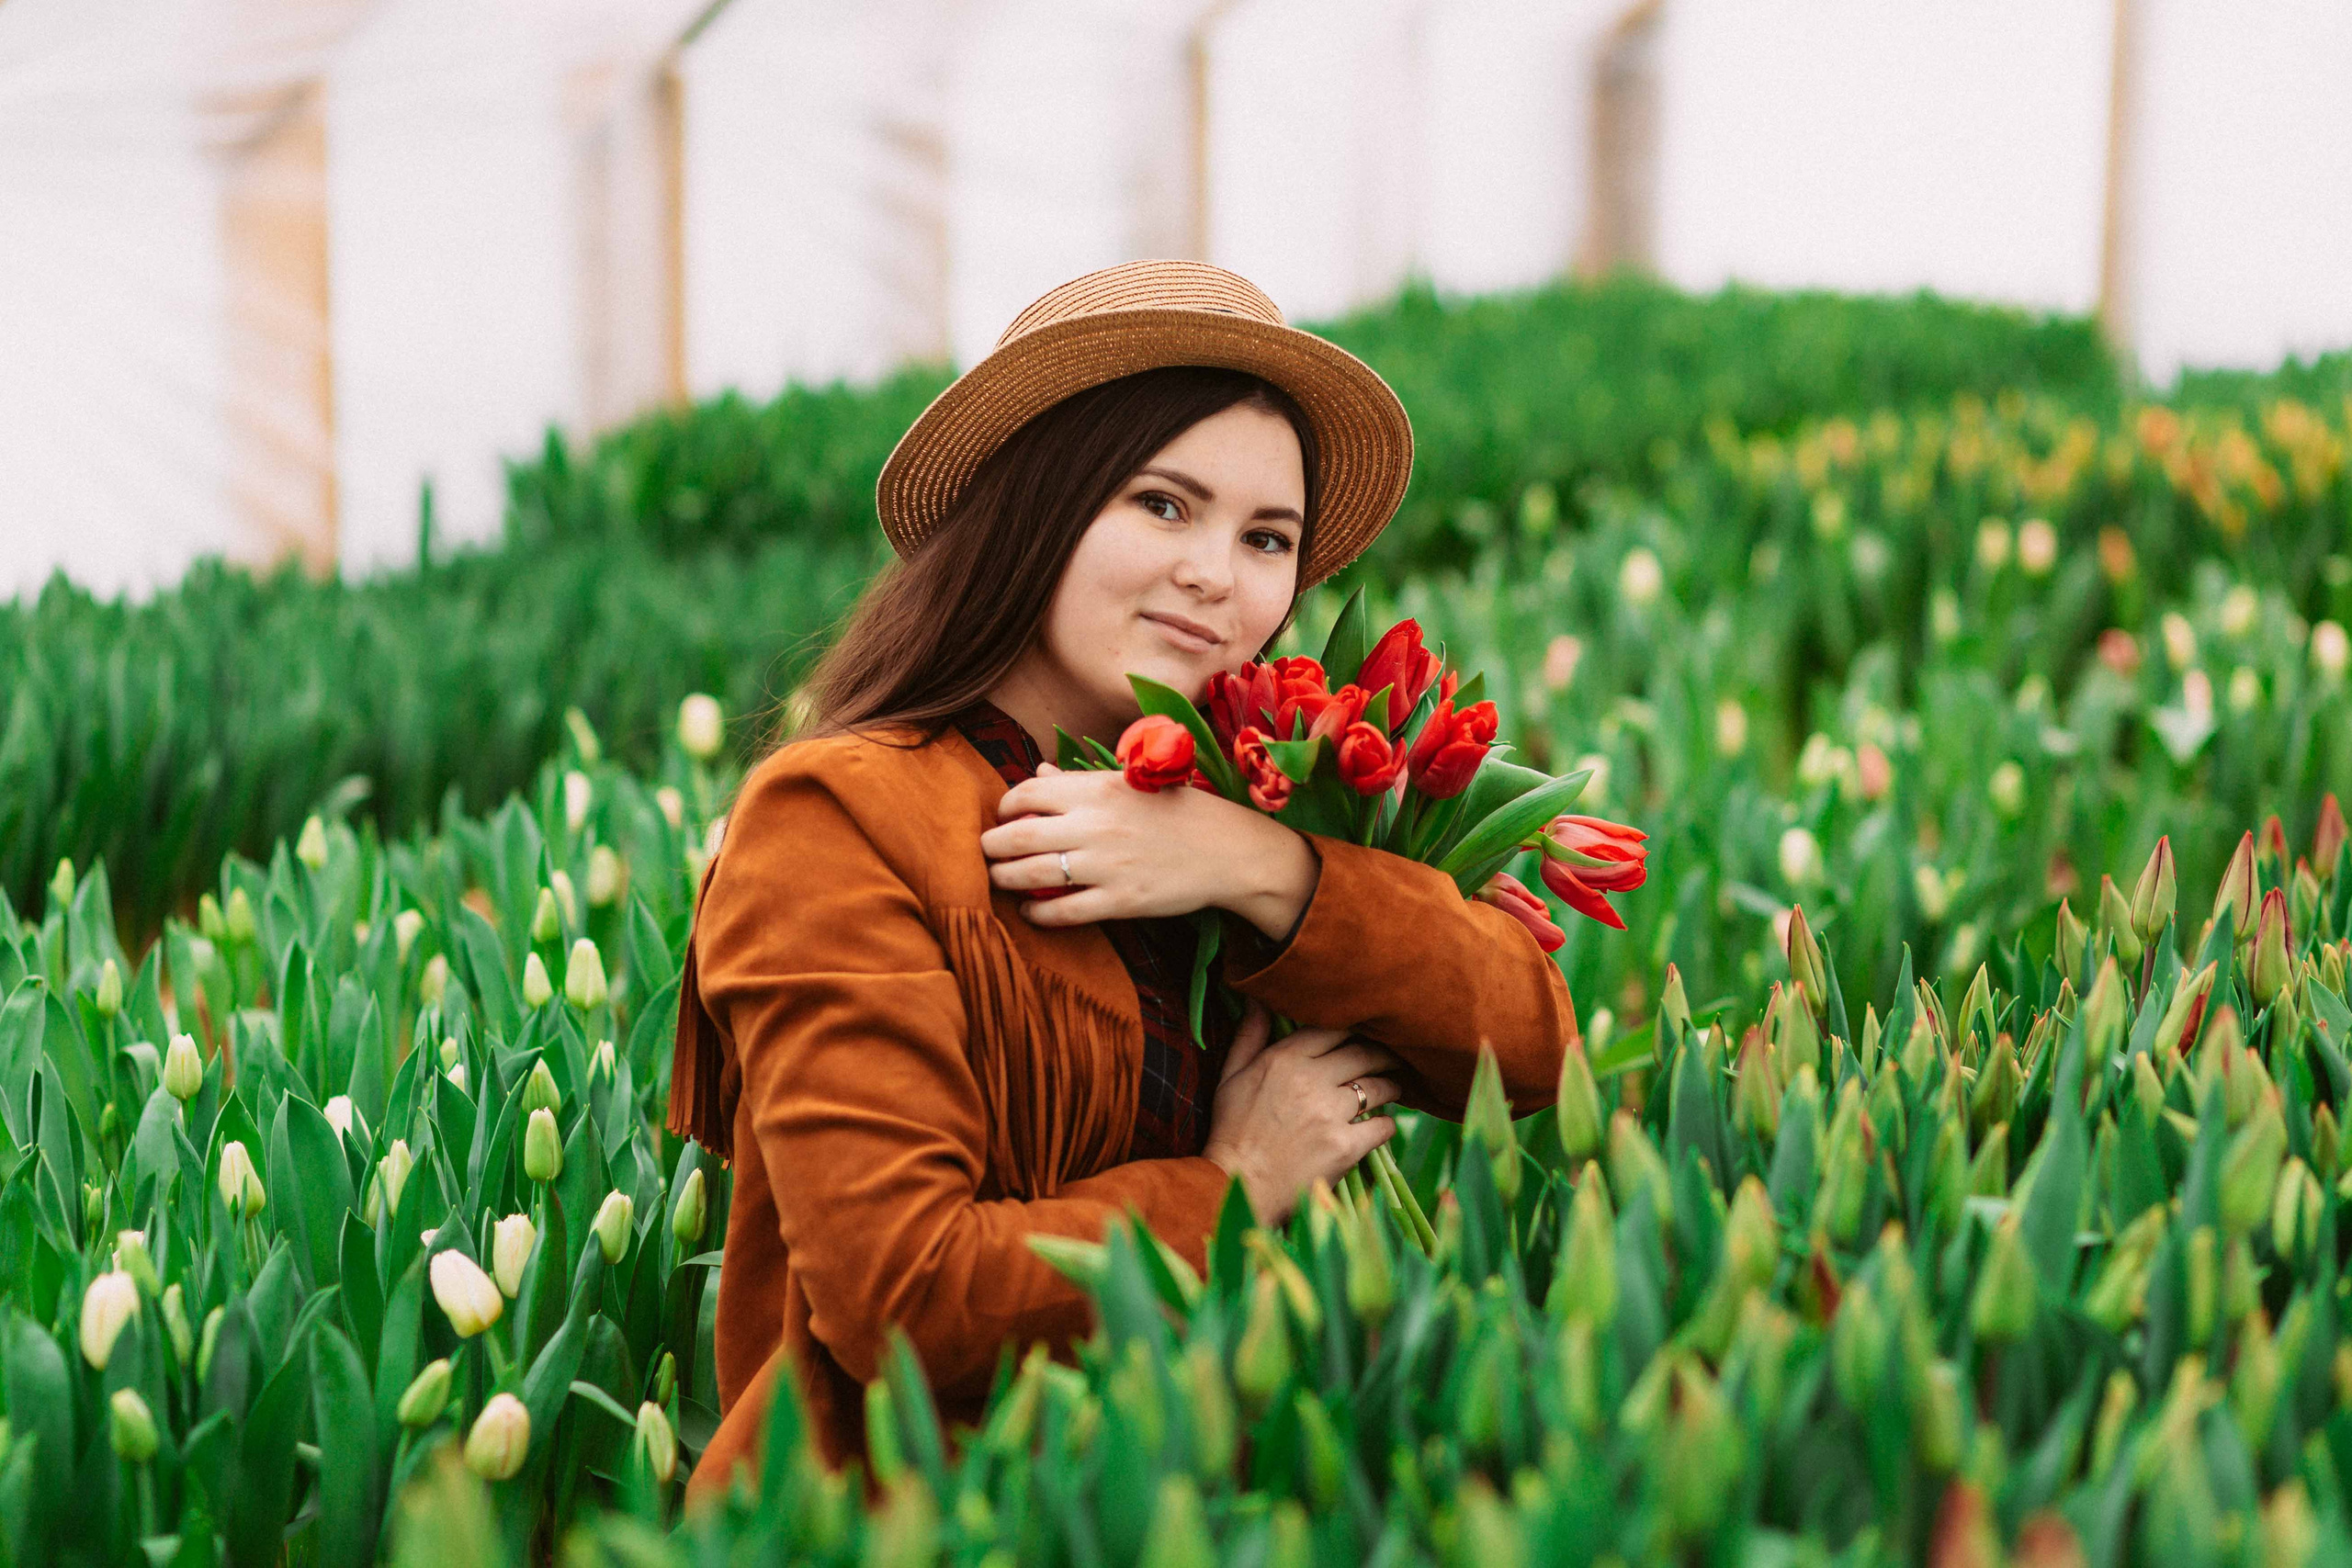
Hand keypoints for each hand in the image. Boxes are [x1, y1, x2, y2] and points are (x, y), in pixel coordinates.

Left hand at [981, 763, 1317, 936]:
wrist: (1228, 849)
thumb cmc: (1176, 811)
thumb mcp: (1129, 784)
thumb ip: (1077, 781)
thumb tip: (1037, 772)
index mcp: (1096, 789)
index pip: (1027, 793)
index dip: (1005, 807)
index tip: (1003, 817)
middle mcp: (1095, 824)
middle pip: (1018, 835)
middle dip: (992, 846)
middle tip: (986, 852)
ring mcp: (1106, 865)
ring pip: (1032, 874)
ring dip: (1005, 878)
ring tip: (1000, 880)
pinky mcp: (1120, 901)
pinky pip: (1063, 911)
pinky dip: (1038, 913)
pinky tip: (1031, 910)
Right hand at [1201, 1000, 1403, 1226]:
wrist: (1238, 1184)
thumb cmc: (1231, 1130)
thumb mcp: (1230, 1077)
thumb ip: (1249, 1036)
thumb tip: (1258, 999)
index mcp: (1284, 1059)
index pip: (1332, 1029)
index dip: (1353, 1028)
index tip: (1363, 1033)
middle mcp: (1311, 1080)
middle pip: (1363, 1054)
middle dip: (1382, 1054)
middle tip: (1391, 1057)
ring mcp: (1330, 1114)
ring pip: (1378, 1087)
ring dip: (1392, 1085)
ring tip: (1395, 1087)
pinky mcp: (1345, 1147)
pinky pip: (1382, 1126)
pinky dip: (1388, 1125)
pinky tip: (1384, 1125)